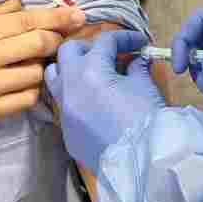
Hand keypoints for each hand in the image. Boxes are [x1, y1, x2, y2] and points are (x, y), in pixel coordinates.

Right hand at [0, 0, 86, 138]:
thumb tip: (20, 5)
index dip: (57, 17)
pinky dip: (33, 91)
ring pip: (36, 73)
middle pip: (38, 44)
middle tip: (66, 39)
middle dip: (58, 40)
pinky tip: (26, 86)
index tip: (78, 14)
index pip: (26, 20)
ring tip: (36, 64)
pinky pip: (27, 99)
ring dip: (43, 67)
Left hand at [45, 31, 165, 170]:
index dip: (125, 38)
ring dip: (72, 70)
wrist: (143, 163)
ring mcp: (64, 110)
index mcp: (90, 71)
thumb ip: (137, 67)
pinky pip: (64, 105)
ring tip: (93, 75)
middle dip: (90, 47)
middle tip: (111, 56)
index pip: (105, 41)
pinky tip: (95, 104)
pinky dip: (76, 97)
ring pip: (55, 77)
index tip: (140, 43)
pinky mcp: (66, 132)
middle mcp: (70, 87)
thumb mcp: (144, 87)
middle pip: (68, 51)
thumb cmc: (147, 120)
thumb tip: (136, 60)